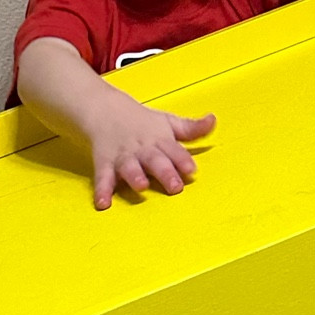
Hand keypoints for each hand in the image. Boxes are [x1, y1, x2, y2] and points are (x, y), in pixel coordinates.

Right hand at [83, 89, 214, 210]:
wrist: (105, 110)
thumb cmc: (142, 122)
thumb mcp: (168, 122)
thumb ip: (191, 129)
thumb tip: (213, 121)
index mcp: (160, 140)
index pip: (174, 150)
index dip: (182, 160)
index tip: (191, 170)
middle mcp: (142, 149)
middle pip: (155, 160)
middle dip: (164, 172)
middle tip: (175, 186)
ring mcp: (123, 157)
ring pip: (129, 167)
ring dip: (135, 176)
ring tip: (141, 186)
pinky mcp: (105, 164)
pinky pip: (103, 178)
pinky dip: (102, 190)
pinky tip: (103, 203)